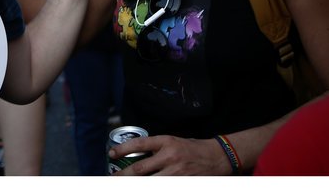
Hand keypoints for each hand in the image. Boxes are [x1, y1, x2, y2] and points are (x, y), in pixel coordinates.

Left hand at [108, 134, 230, 175]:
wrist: (216, 157)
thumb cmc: (193, 148)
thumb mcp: (173, 141)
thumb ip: (156, 148)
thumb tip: (136, 154)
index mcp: (166, 141)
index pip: (139, 144)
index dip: (122, 149)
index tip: (111, 153)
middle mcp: (169, 156)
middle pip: (140, 169)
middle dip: (123, 175)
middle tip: (113, 177)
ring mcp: (176, 172)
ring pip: (149, 182)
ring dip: (135, 183)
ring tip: (124, 184)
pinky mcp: (182, 183)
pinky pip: (161, 186)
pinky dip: (151, 186)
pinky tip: (145, 186)